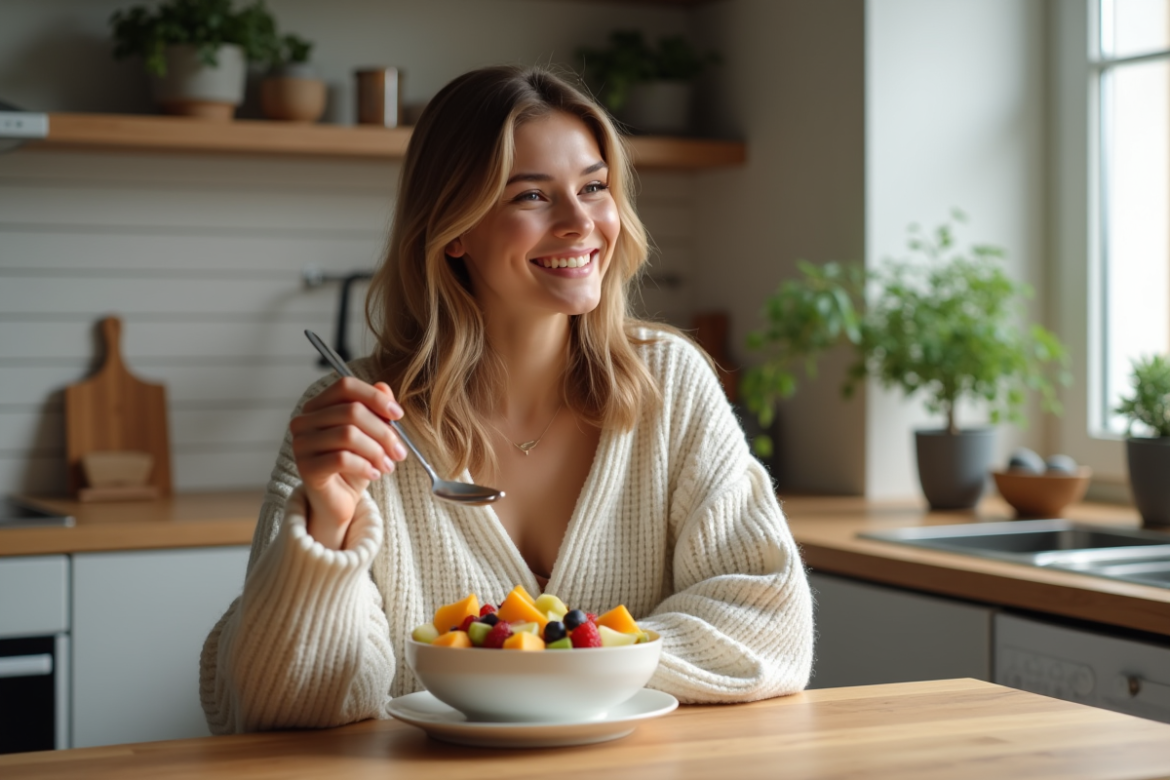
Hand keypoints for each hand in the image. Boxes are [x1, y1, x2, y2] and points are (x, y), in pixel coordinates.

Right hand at [289, 377, 406, 549]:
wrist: (339, 502)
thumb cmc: (354, 465)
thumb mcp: (371, 435)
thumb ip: (376, 410)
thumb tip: (384, 387)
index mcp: (318, 407)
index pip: (345, 386)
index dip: (375, 397)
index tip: (398, 414)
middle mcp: (304, 421)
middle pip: (351, 411)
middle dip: (383, 432)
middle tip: (399, 451)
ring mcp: (301, 444)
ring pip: (348, 434)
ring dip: (377, 451)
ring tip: (388, 465)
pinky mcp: (306, 468)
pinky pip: (341, 459)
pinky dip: (365, 466)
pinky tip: (374, 474)